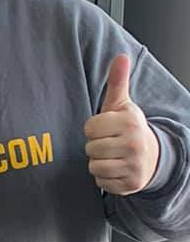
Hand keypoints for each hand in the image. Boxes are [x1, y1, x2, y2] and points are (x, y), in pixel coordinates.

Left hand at [84, 52, 160, 195]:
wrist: (152, 156)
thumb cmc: (127, 128)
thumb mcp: (122, 105)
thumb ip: (117, 81)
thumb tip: (120, 56)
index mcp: (130, 122)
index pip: (89, 128)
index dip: (93, 129)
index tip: (105, 128)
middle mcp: (134, 144)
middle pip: (90, 149)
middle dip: (95, 146)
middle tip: (109, 143)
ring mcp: (134, 166)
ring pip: (94, 167)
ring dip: (98, 163)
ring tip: (111, 156)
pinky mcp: (131, 184)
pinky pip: (101, 182)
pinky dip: (104, 178)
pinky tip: (116, 169)